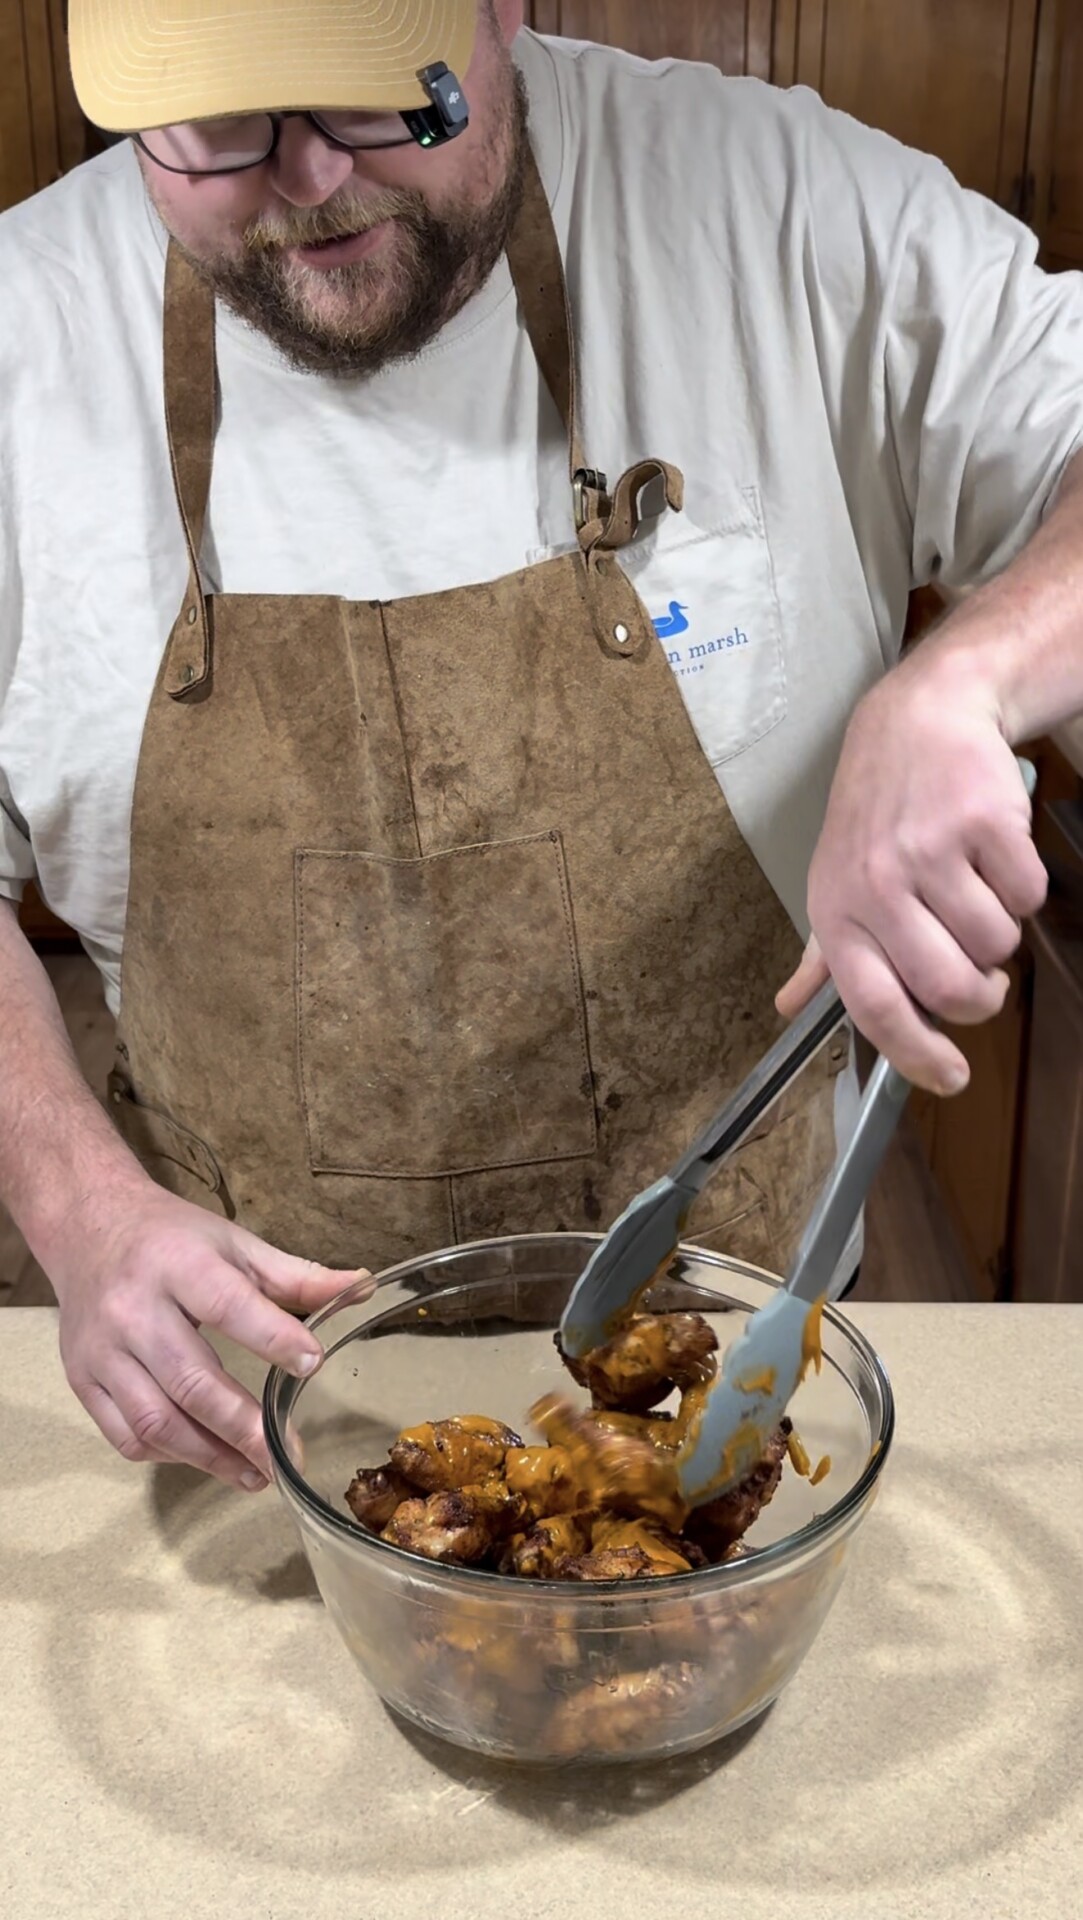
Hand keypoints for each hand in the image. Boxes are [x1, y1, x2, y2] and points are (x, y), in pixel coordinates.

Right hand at [49, 1181, 371, 1490]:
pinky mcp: (82, 1380)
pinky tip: (203, 1455)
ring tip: (255, 1474)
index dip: (272, 1337)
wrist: (87, 1227)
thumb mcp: (233, 1243)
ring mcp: (102, 1351)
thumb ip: (296, 1275)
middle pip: (190, 1380)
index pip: (227, 1305)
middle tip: (286, 1456)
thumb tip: (362, 1287)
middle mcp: (133, 1310)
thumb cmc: (170, 1238)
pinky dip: (168, 1454)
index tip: (312, 1365)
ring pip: (155, 1420)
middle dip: (243, 1427)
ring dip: (209, 1455)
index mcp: (177, 1264)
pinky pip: (125, 1435)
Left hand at [776, 665, 1046, 1092]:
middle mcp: (877, 887)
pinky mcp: (983, 824)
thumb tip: (790, 1005)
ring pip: (996, 947)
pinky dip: (1024, 887)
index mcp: (838, 912)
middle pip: (951, 990)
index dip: (917, 1056)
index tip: (951, 1079)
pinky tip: (995, 856)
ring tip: (977, 893)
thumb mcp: (835, 877)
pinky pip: (1027, 896)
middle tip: (981, 978)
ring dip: (1000, 934)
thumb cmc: (877, 811)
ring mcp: (931, 854)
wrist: (920, 719)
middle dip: (979, 998)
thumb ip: (822, 953)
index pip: (875, 1007)